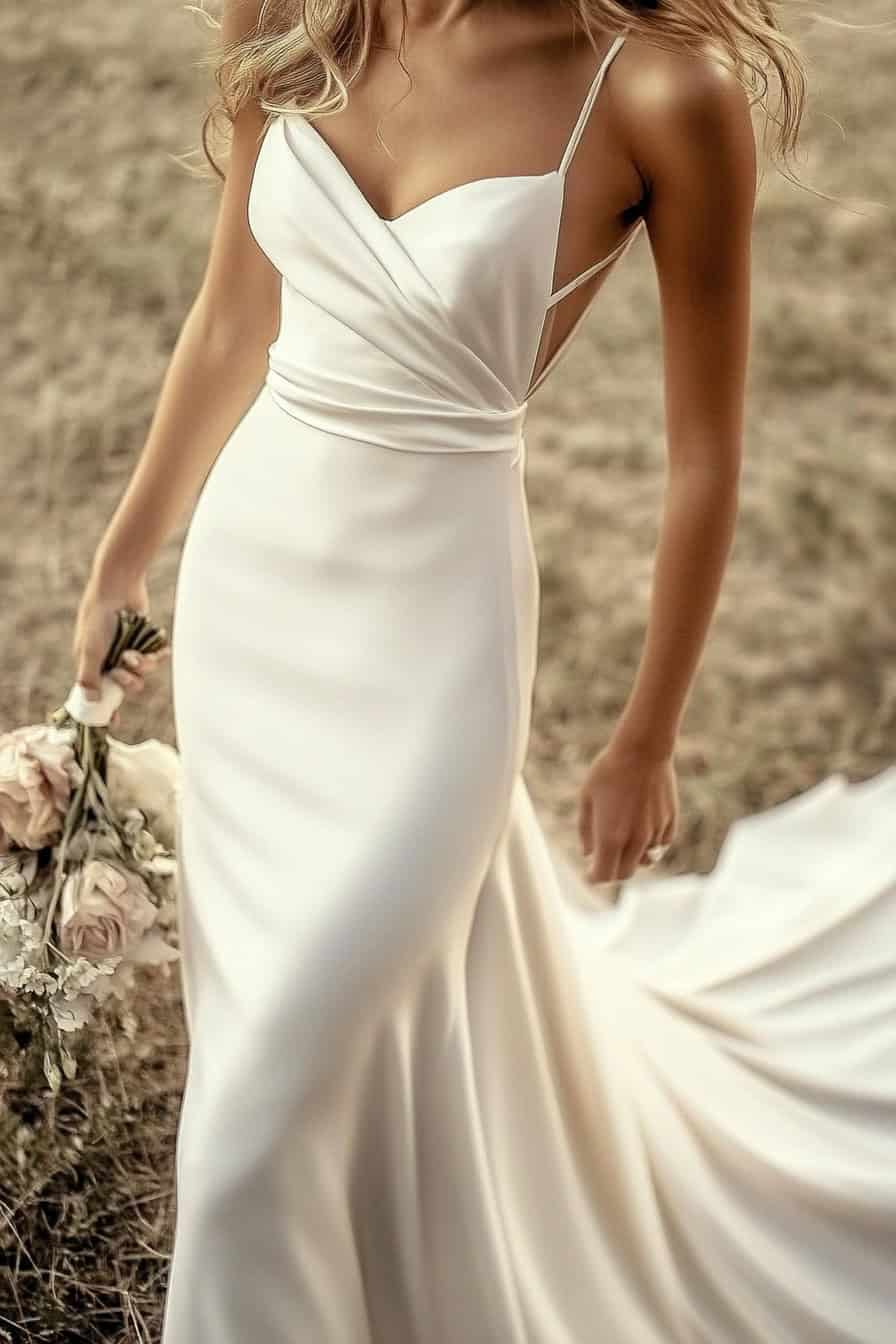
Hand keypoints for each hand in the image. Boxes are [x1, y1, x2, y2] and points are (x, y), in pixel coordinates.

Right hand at [72, 569, 169, 726]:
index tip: (114, 721)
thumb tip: (89, 701)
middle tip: (123, 669)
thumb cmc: (99, 617)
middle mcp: (111, 659)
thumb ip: (89, 676)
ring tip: (135, 652)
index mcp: (93, 663)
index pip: (99, 693)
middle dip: (127, 682)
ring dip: (142, 666)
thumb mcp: (90, 650)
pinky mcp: (145, 641)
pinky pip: (156, 658)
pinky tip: (162, 649)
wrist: (118, 587)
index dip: (106, 707)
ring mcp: (129, 650)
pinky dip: (158, 655)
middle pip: (125, 687)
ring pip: (143, 674)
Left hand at [577, 738, 678, 884]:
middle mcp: (635, 841)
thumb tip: (588, 854)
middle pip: (625, 873)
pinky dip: (650, 845)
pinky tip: (640, 830)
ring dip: (633, 858)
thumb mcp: (587, 798)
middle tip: (603, 859)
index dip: (594, 877)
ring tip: (623, 843)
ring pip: (646, 861)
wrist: (643, 750)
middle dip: (613, 870)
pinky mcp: (670, 823)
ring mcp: (655, 833)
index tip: (589, 872)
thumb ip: (587, 830)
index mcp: (611, 837)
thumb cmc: (608, 771)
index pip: (604, 875)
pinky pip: (660, 845)